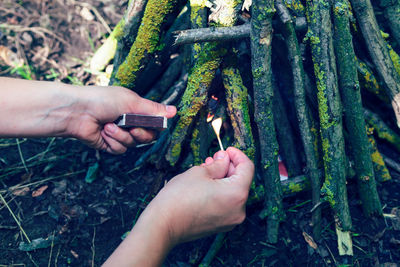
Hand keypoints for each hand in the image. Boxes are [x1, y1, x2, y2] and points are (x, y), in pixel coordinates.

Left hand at [67, 85, 175, 153]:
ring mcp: (120, 134)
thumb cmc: (103, 100)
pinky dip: (113, 141)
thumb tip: (174, 111)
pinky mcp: (110, 144)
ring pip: (133, 144)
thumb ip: (153, 110)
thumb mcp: (132, 102)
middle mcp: (130, 122)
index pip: (155, 123)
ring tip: (108, 125)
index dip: (155, 126)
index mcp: (136, 110)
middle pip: (148, 137)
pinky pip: (120, 149)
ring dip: (121, 136)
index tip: (152, 124)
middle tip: (131, 127)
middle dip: (140, 133)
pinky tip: (103, 132)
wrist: (78, 111)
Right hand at [103, 147, 253, 265]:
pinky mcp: (221, 225)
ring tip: (207, 170)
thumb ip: (218, 164)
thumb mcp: (200, 172)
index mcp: (237, 194)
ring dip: (223, 179)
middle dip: (229, 167)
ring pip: (234, 193)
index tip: (228, 150)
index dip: (238, 155)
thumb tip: (225, 160)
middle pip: (241, 181)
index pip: (247, 168)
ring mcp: (231, 220)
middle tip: (214, 158)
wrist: (163, 224)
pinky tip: (206, 184)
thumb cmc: (179, 198)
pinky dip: (221, 192)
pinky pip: (227, 204)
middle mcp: (239, 210)